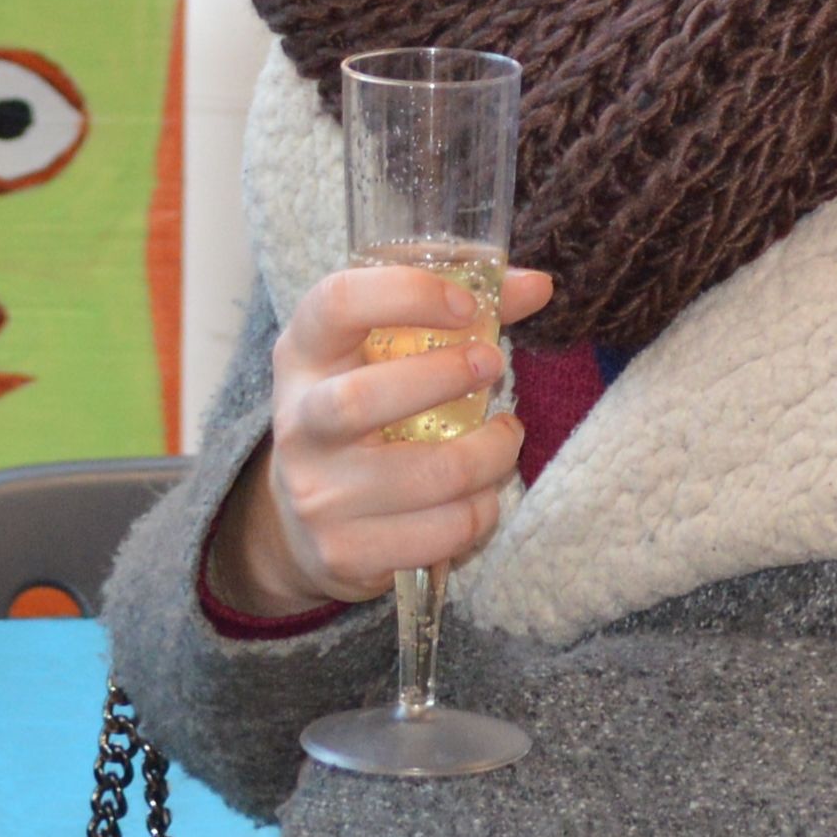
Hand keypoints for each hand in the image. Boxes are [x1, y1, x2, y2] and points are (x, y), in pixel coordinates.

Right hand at [202, 257, 567, 620]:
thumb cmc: (366, 416)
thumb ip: (460, 314)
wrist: (303, 520)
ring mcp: (316, 494)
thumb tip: (538, 286)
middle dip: (443, 380)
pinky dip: (478, 513)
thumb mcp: (386, 356)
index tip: (466, 305)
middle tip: (494, 366)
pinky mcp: (343, 550)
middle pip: (360, 400)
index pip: (336, 303)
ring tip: (505, 440)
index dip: (405, 294)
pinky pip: (437, 534)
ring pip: (423, 476)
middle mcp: (298, 423)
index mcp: (303, 355)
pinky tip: (481, 496)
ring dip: (488, 456)